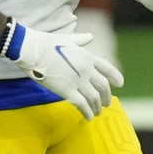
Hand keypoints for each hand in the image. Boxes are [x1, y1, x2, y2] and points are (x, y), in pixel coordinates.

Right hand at [9, 25, 123, 119]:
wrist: (32, 50)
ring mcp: (78, 81)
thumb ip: (81, 40)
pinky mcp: (67, 91)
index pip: (108, 69)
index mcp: (87, 56)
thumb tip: (90, 36)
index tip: (120, 84)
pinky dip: (88, 113)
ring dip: (97, 107)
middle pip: (104, 87)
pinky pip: (83, 105)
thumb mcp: (68, 39)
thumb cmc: (46, 43)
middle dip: (106, 97)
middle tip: (107, 104)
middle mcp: (86, 69)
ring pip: (95, 98)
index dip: (116, 77)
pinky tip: (88, 117)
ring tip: (96, 113)